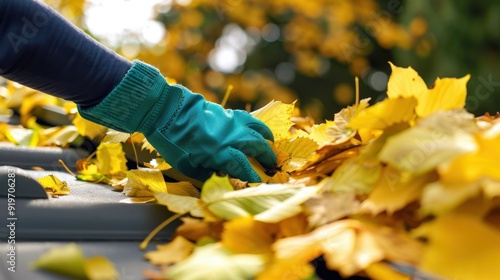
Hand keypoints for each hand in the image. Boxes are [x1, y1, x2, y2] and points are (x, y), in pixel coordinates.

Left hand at [79, 61, 275, 181]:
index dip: (253, 175)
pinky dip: (256, 124)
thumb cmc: (172, 143)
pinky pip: (246, 118)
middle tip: (272, 165)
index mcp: (219, 153)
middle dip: (267, 157)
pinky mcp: (225, 112)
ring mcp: (230, 123)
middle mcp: (230, 137)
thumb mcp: (187, 165)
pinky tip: (257, 128)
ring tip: (271, 144)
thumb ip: (207, 173)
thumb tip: (222, 176)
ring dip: (266, 139)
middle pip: (256, 147)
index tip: (259, 181)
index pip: (244, 167)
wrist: (164, 112)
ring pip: (255, 130)